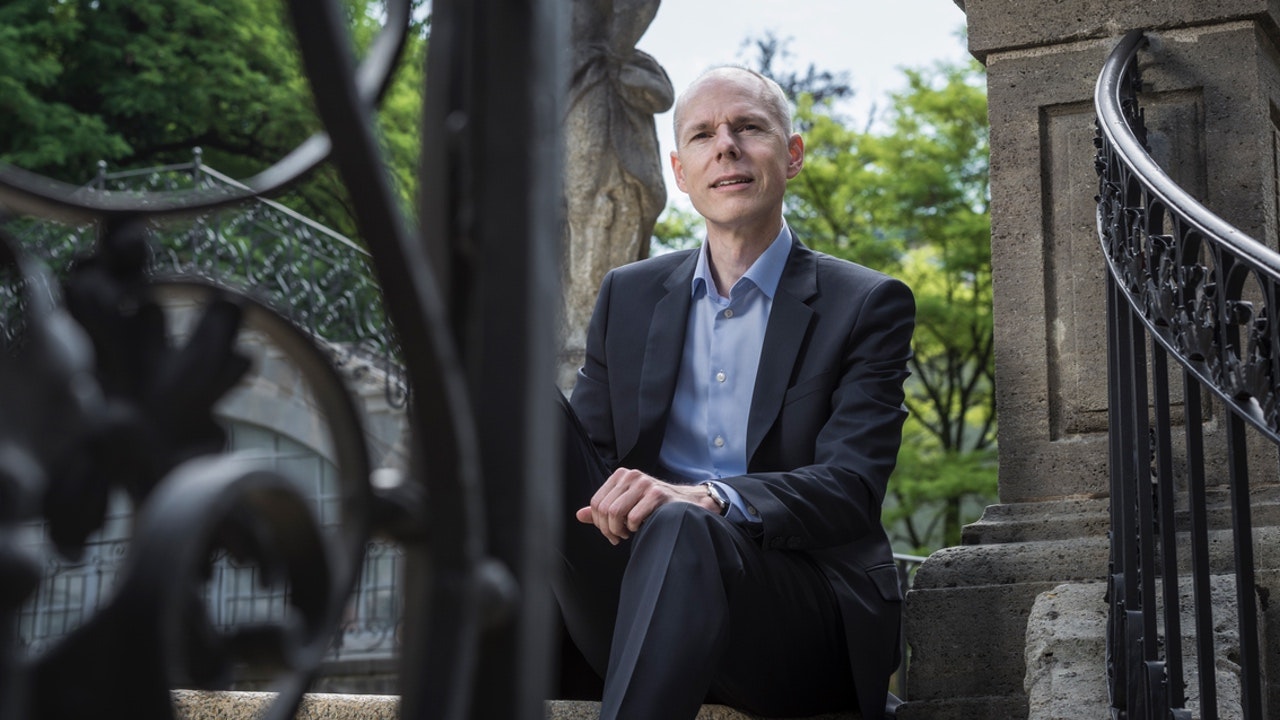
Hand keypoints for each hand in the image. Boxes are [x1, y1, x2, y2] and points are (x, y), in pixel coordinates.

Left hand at [575, 467, 717, 543]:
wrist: (685, 504)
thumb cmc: (653, 507)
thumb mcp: (626, 505)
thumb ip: (604, 509)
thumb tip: (579, 515)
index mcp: (620, 476)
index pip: (596, 502)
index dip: (599, 523)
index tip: (610, 533)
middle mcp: (631, 476)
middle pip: (604, 509)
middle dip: (609, 529)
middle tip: (619, 537)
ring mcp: (644, 483)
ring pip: (615, 513)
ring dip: (620, 530)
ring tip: (629, 533)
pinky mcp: (657, 494)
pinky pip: (633, 517)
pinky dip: (635, 528)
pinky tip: (642, 527)